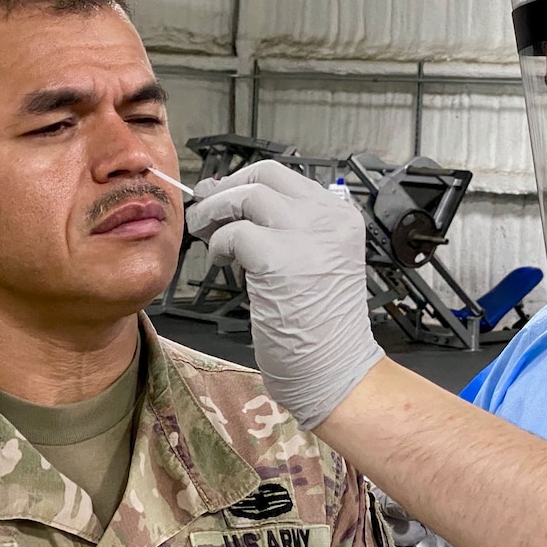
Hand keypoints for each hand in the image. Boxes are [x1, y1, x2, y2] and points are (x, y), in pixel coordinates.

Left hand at [187, 160, 384, 428]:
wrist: (337, 372)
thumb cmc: (322, 329)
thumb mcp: (319, 263)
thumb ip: (292, 231)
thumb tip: (238, 203)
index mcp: (342, 218)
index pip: (286, 177)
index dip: (246, 181)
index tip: (223, 195)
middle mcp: (329, 219)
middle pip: (265, 175)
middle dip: (227, 187)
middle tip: (205, 208)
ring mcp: (307, 237)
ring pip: (247, 195)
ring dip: (215, 211)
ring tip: (204, 232)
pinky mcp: (280, 261)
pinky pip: (235, 233)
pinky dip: (219, 244)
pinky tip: (220, 262)